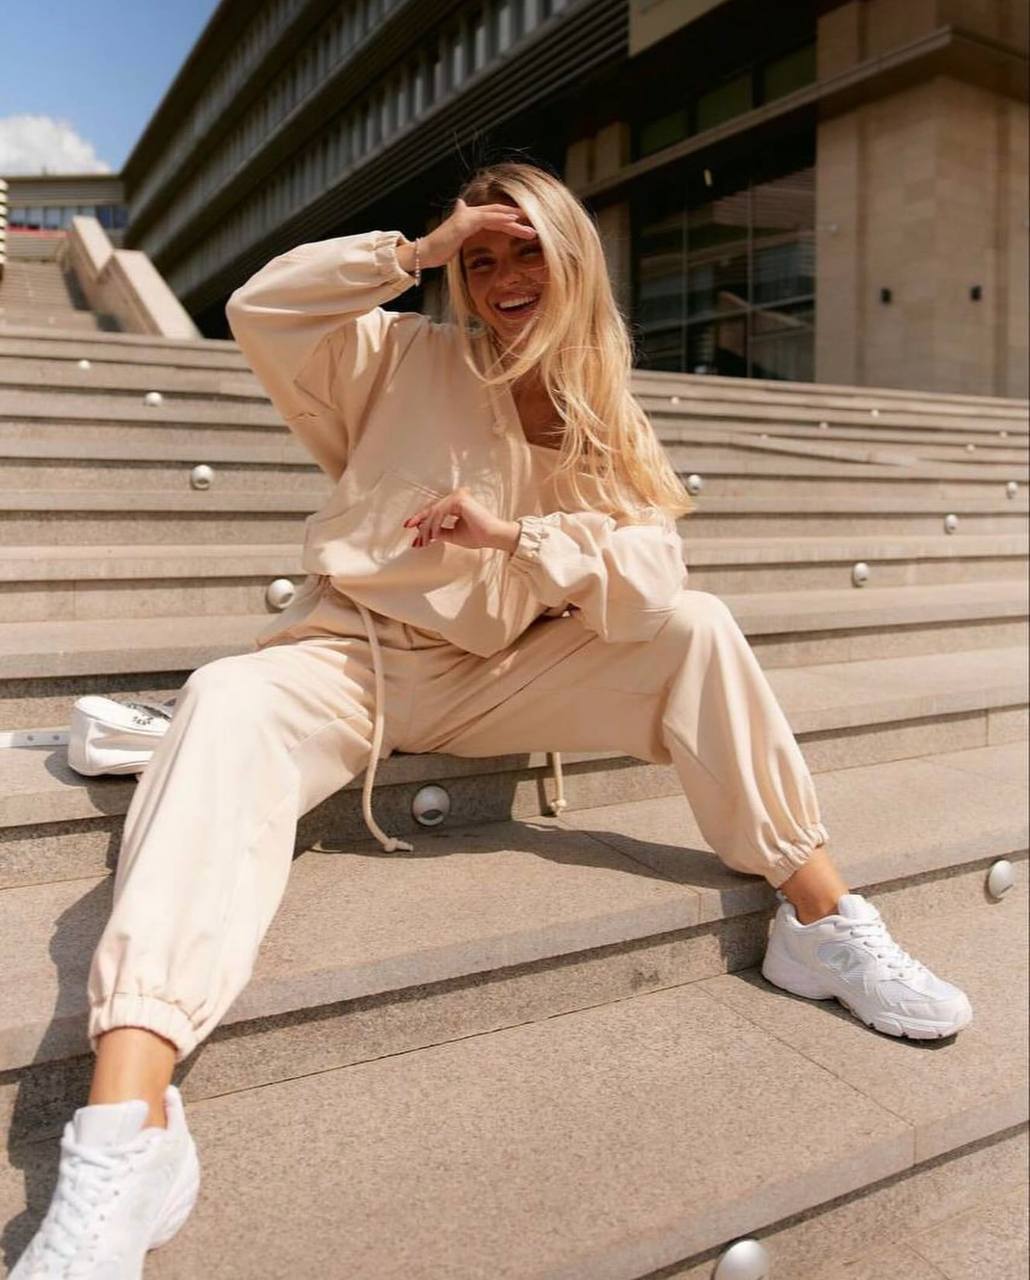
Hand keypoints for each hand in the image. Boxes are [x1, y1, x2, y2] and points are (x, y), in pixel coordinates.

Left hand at [403, 487, 518, 552]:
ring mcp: (458, 497)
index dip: (421, 519)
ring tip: (425, 542)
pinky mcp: (460, 500)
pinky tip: (433, 536)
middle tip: (414, 540)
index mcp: (456, 503)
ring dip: (427, 529)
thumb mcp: (452, 535)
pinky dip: (435, 525)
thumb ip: (438, 531)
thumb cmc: (478, 536)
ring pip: (434, 512)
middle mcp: (456, 497)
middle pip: (432, 510)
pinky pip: (441, 513)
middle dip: (421, 526)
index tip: (409, 528)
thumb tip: (422, 531)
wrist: (493, 537)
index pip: (434, 510)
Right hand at [417, 198, 536, 269]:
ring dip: (514, 220)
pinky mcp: (465, 222)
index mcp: (469, 220)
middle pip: (498, 214)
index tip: (524, 226)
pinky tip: (514, 219)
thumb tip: (463, 225)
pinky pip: (488, 218)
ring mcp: (467, 216)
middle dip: (517, 219)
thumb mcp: (455, 242)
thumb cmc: (439, 250)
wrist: (425, 253)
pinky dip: (501, 218)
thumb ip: (463, 233)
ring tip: (530, 228)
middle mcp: (469, 214)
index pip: (494, 218)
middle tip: (534, 224)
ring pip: (496, 215)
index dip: (509, 221)